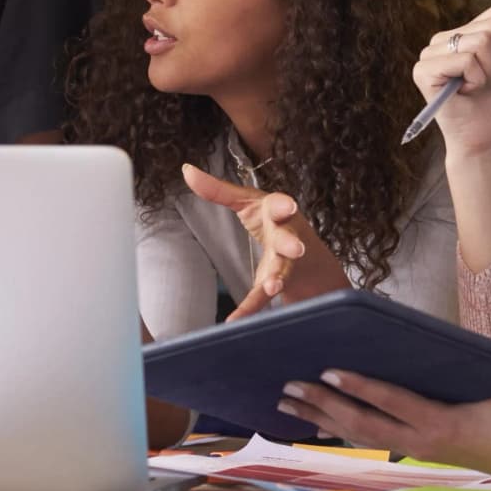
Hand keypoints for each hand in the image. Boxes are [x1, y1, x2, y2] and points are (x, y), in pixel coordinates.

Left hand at [182, 164, 348, 319]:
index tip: (287, 206)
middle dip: (292, 244)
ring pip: (283, 272)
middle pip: (289, 241)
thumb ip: (217, 189)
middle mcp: (286, 238)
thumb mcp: (245, 202)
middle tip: (297, 249)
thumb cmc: (270, 219)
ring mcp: (284, 264)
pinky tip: (236, 320)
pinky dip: (250, 308)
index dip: (284, 207)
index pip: (281, 207)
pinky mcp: (274, 284)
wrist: (305, 255)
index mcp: (277, 213)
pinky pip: (261, 298)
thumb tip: (186, 170)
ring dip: (278, 279)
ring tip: (272, 287)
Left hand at [276, 368, 490, 490]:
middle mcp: (420, 441)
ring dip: (320, 419)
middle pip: (362, 423)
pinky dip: (337, 429)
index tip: (328, 371)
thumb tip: (414, 330)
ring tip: (286, 403)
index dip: (358, 387)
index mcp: (441, 421)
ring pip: (358, 435)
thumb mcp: (489, 382)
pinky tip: (313, 423)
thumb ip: (452, 361)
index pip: (391, 402)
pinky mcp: (411, 452)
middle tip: (290, 386)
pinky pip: (368, 440)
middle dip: (323, 404)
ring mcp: (413, 451)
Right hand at [412, 1, 490, 157]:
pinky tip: (466, 92)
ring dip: (490, 71)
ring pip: (481, 41)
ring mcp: (430, 54)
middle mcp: (442, 40)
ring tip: (478, 86)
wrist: (487, 140)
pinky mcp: (423, 71)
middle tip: (489, 80)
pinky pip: (466, 60)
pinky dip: (476, 79)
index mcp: (461, 34)